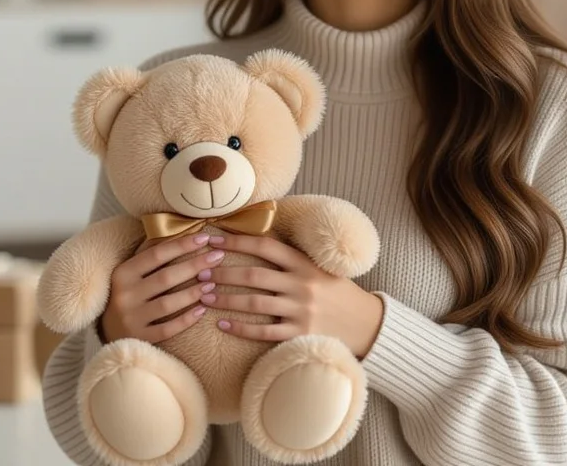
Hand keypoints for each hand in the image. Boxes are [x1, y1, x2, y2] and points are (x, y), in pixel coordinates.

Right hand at [99, 233, 227, 344]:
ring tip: (213, 284)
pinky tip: (202, 311)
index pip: (157, 254)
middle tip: (218, 257)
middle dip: (195, 266)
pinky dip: (186, 320)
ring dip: (192, 293)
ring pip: (167, 304)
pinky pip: (167, 329)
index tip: (205, 237)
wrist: (109, 332)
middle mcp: (125, 295)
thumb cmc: (127, 294)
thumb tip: (180, 230)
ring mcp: (131, 318)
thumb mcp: (131, 272)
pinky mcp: (140, 338)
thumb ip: (150, 254)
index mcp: (123, 273)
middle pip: (166, 277)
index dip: (182, 245)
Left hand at [205, 234, 384, 357]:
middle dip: (223, 273)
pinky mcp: (300, 336)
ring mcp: (301, 312)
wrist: (367, 324)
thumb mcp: (318, 266)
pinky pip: (264, 333)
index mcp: (304, 263)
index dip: (236, 241)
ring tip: (204, 297)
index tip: (211, 238)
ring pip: (255, 304)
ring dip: (225, 300)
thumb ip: (290, 255)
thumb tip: (256, 231)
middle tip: (199, 271)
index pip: (265, 246)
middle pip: (254, 276)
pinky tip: (222, 325)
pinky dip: (241, 329)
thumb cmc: (335, 291)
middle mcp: (302, 285)